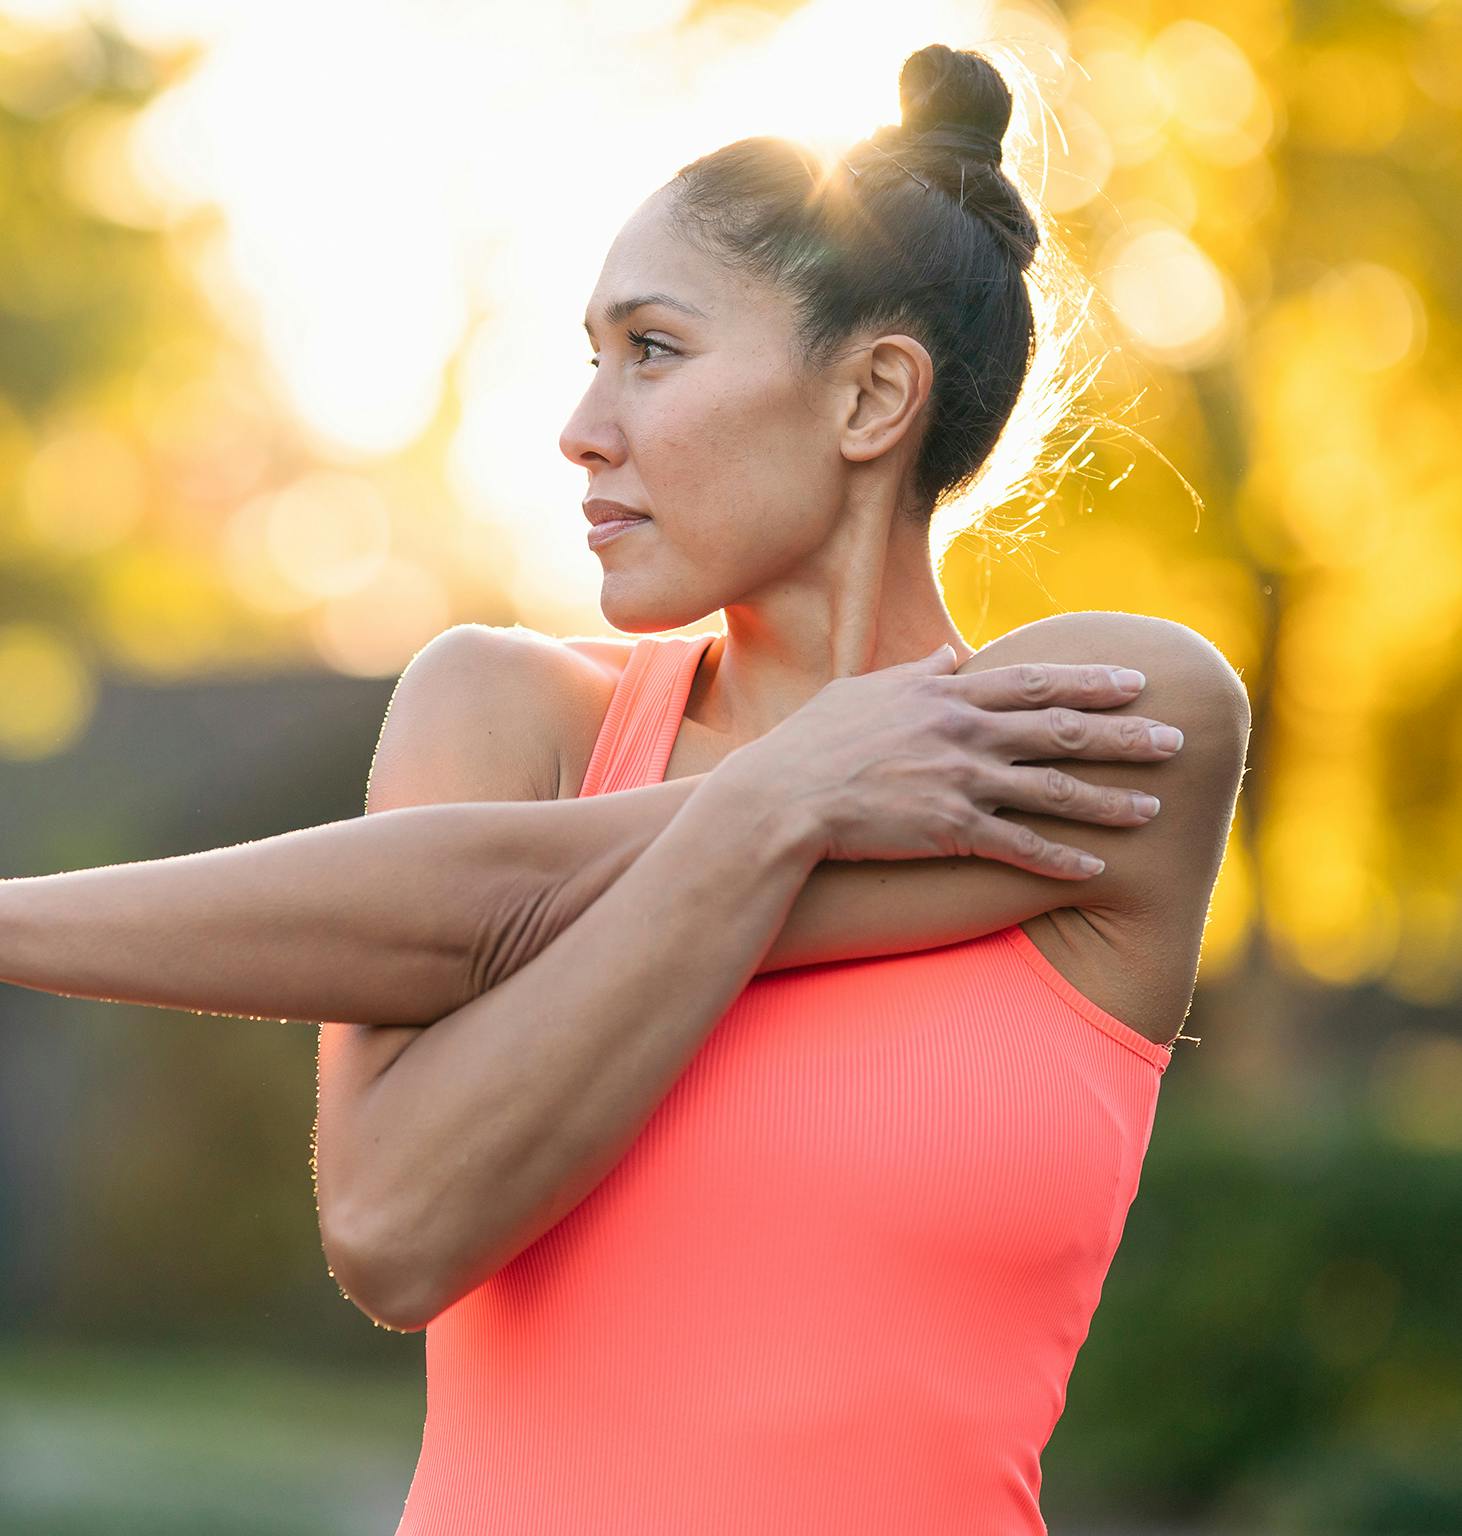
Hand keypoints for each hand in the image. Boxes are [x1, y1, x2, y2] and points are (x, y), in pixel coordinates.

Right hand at [713, 644, 1181, 876]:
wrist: (781, 797)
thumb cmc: (812, 742)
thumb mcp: (863, 691)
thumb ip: (915, 675)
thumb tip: (950, 658)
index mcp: (947, 696)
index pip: (1036, 682)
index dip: (1091, 681)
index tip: (1136, 679)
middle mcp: (964, 733)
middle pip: (1063, 731)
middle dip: (1125, 735)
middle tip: (1177, 738)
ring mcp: (961, 782)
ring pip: (1054, 790)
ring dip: (1110, 800)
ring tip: (1156, 809)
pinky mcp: (950, 830)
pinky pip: (1020, 847)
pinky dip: (1061, 859)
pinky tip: (1098, 869)